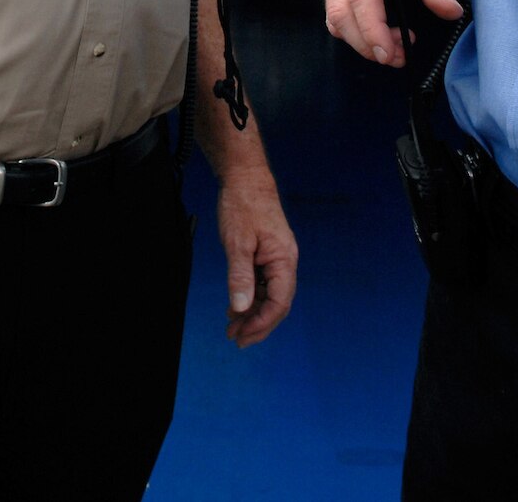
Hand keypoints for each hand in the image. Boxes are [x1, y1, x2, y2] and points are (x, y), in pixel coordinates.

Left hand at [217, 168, 297, 346]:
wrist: (245, 177)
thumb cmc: (243, 205)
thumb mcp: (237, 242)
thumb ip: (240, 276)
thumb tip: (240, 308)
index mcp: (284, 259)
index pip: (279, 302)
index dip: (261, 322)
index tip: (242, 335)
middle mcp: (285, 261)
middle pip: (277, 303)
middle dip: (257, 324)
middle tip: (235, 339)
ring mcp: (278, 258)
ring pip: (270, 295)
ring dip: (253, 313)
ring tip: (232, 327)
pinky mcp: (268, 254)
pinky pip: (264, 283)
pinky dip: (251, 297)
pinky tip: (236, 305)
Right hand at [322, 0, 466, 66]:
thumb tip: (447, 11)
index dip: (372, 30)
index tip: (392, 53)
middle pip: (340, 11)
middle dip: (366, 42)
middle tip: (400, 57)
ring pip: (335, 13)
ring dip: (361, 38)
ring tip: (397, 45)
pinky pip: (337, 7)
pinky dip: (356, 26)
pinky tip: (384, 29)